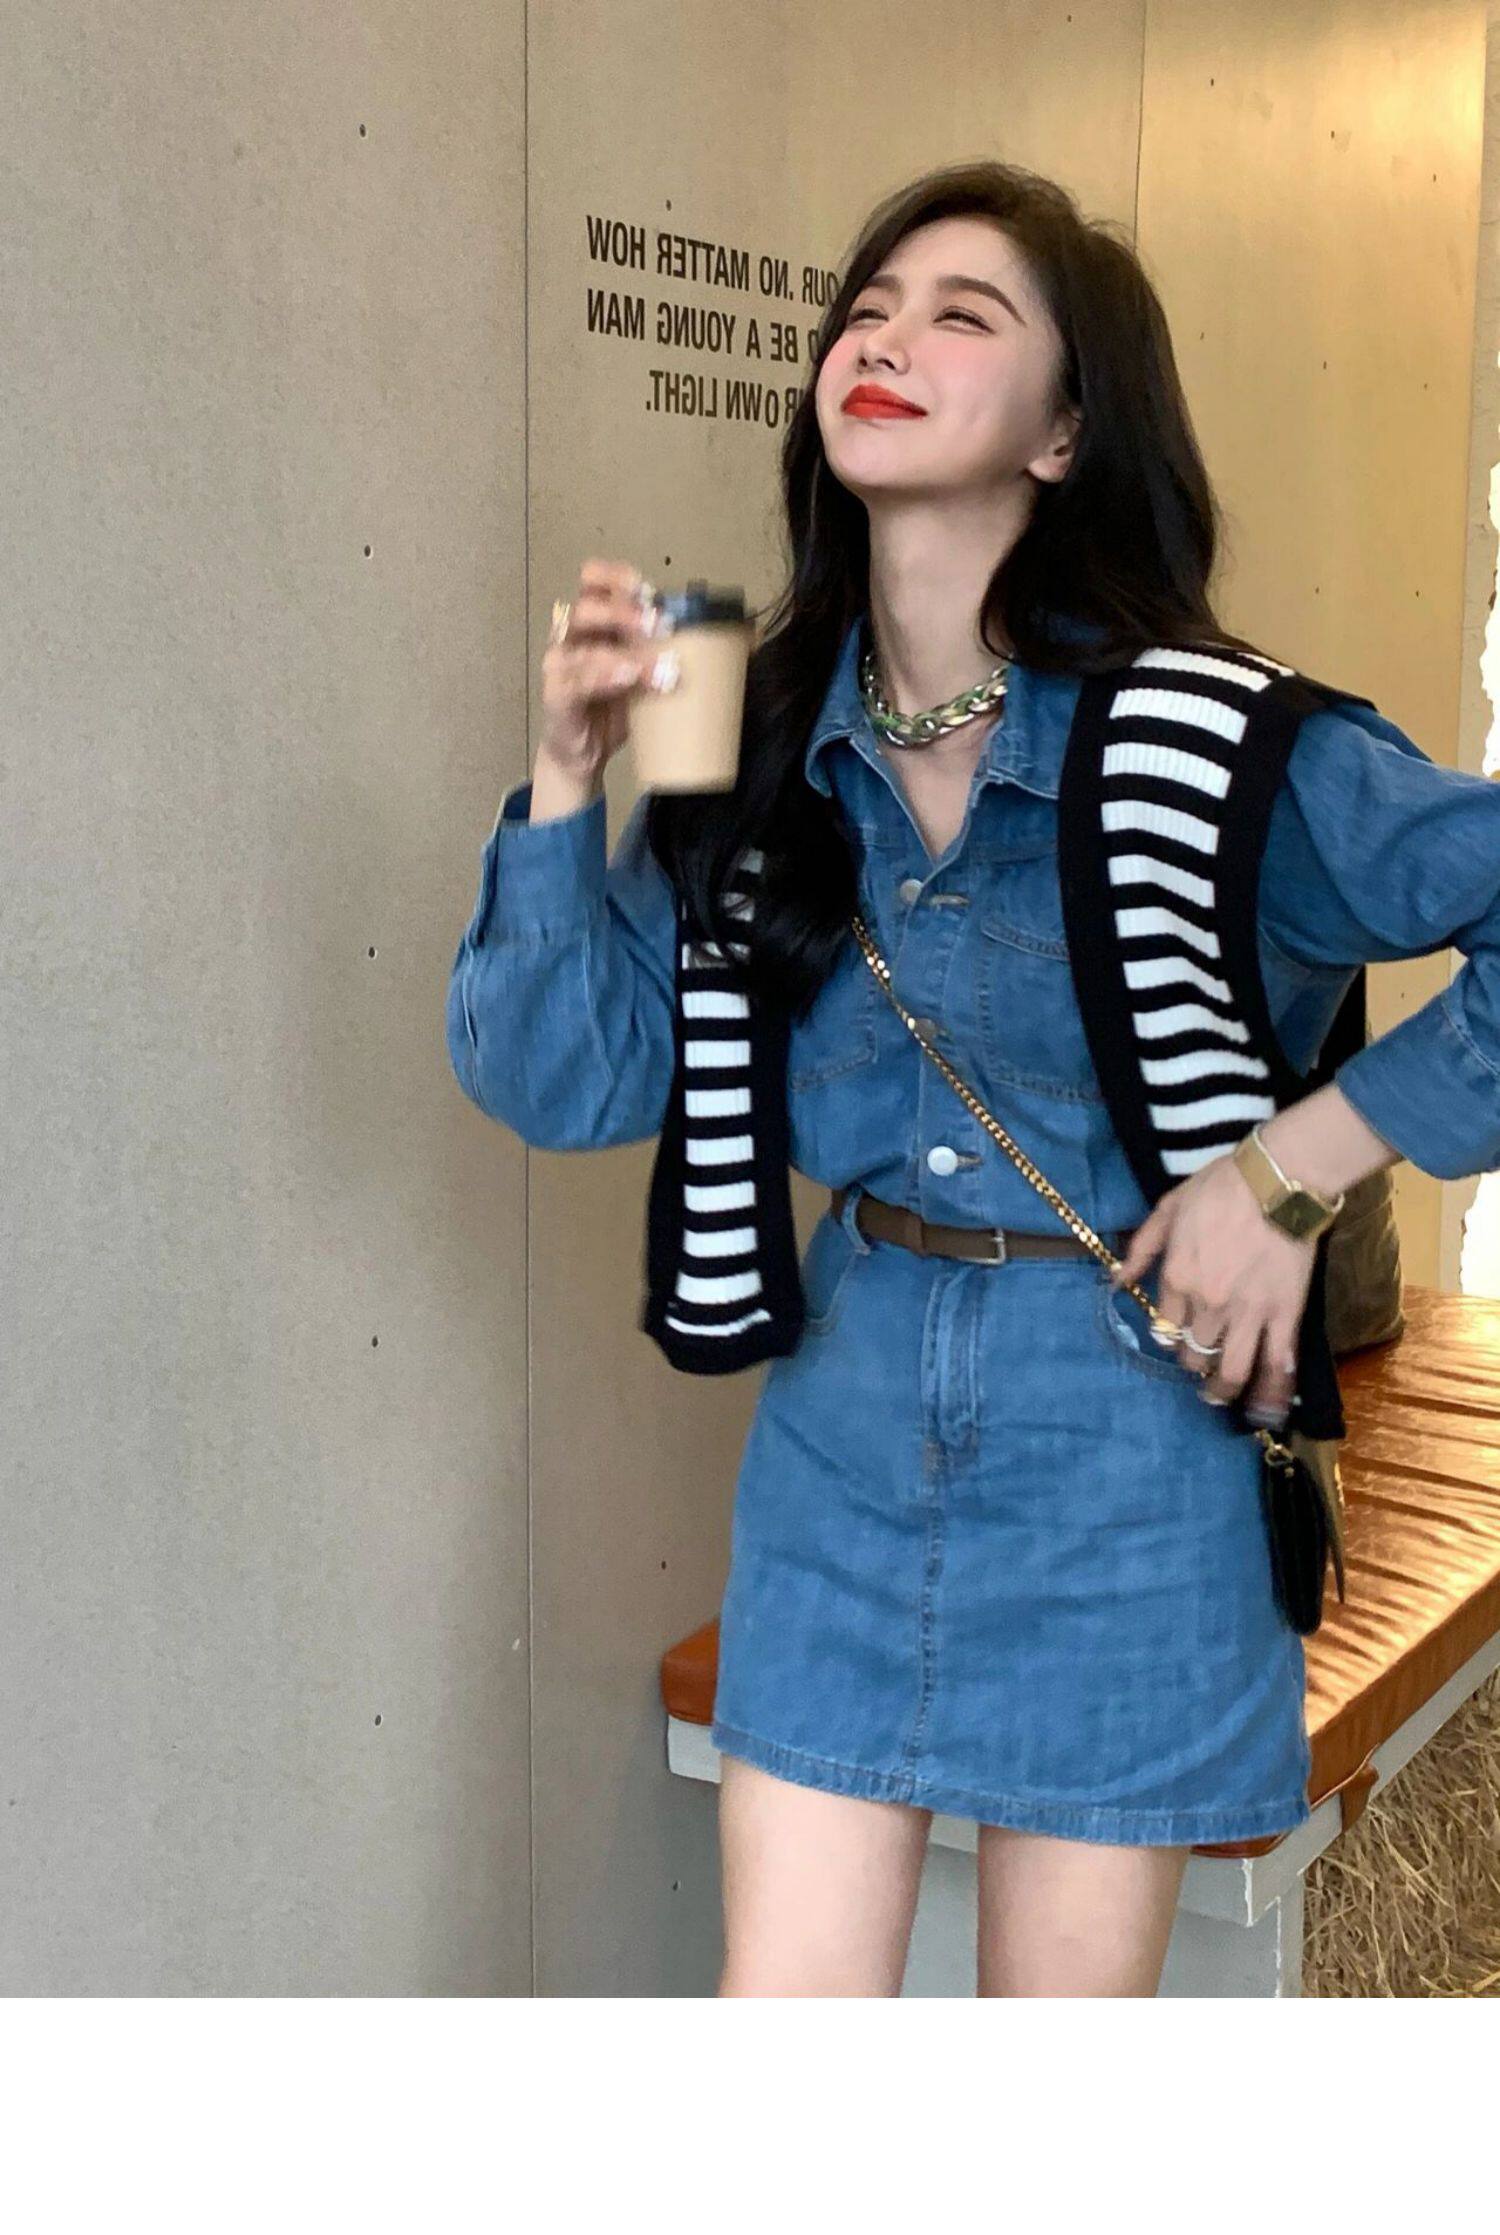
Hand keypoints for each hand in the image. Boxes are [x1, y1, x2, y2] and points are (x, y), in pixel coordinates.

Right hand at [537, 556, 678, 787]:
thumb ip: (678, 651)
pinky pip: (575, 682)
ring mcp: (560, 666)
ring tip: (656, 666)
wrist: (585, 754)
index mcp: (595, 622)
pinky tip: (628, 677)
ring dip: (624, 652)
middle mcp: (573, 637)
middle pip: (588, 608)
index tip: (646, 588)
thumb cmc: (617, 707)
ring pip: (584, 646)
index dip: (616, 577)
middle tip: (659, 625)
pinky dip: (603, 677)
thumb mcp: (651, 673)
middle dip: (625, 613)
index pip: (593, 581)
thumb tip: (748, 640)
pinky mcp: (557, 696)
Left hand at [1110, 1150, 1315, 1425]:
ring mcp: (1247, 1313)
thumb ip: (1141, 1249)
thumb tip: (1116, 1281)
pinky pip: (1277, 1363)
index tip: (1177, 1336)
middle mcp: (1208, 1304)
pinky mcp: (1285, 1315)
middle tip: (1200, 1364)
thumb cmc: (1220, 1188)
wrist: (1276, 1181)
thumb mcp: (1167, 1210)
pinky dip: (1271, 1391)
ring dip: (1223, 1390)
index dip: (1170, 1336)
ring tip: (1220, 1396)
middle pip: (1194, 1352)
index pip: (1166, 1327)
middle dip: (1194, 1363)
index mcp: (1177, 1278)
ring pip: (1230, 1369)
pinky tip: (1267, 1410)